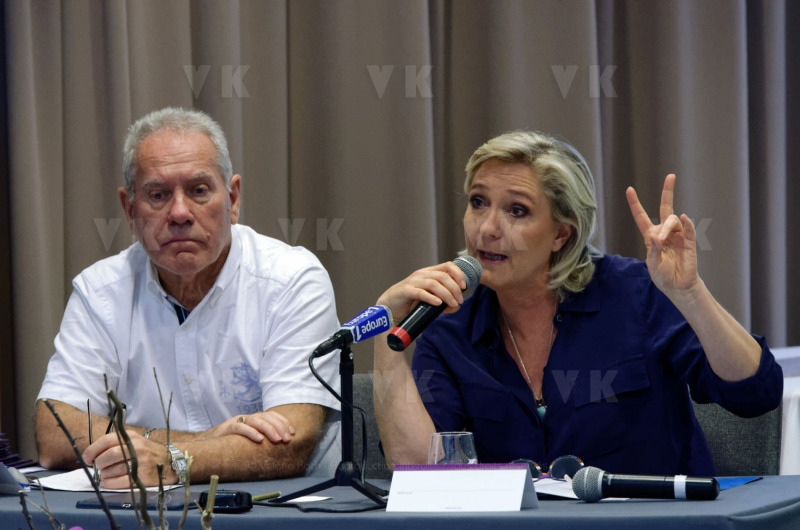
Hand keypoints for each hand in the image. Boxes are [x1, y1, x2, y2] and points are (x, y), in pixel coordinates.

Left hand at [83, 432, 171, 488]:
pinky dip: (109, 483)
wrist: (171, 462)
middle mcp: (136, 448)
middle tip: (99, 468)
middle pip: (108, 456)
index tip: (87, 459)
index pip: (106, 440)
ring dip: (104, 475)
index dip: (92, 450)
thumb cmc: (147, 452)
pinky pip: (119, 482)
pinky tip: (108, 482)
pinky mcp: (142, 477)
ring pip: (112, 470)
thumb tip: (92, 455)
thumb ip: (116, 444)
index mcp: (131, 437)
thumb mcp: (134, 441)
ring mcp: (140, 462)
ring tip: (105, 475)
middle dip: (99, 464)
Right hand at [198, 410, 295, 443]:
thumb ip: (260, 439)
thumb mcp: (247, 440)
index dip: (283, 422)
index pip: (271, 416)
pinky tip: (259, 440)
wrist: (204, 445)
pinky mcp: (226, 429)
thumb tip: (280, 446)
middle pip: (265, 417)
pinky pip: (240, 428)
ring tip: (277, 440)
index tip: (292, 433)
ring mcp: (236, 422)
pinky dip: (251, 433)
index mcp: (252, 419)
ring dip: (269, 429)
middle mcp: (245, 418)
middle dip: (279, 427)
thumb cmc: (229, 444)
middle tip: (287, 439)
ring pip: (255, 420)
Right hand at [376, 261, 467, 323]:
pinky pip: (420, 292)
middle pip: (443, 276)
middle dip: (455, 288)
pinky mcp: (406, 291)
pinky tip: (438, 303)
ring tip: (452, 304)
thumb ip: (444, 303)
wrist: (390, 308)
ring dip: (446, 294)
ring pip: (434, 283)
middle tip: (459, 300)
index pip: (448, 266)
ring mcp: (413, 281)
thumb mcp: (431, 302)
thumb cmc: (411, 303)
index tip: (464, 286)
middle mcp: (422, 274)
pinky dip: (431, 297)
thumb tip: (457, 306)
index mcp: (429, 272)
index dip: (459, 274)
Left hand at [626, 174, 698, 295]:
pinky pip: (688, 229)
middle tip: (671, 176)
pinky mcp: (689, 242)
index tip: (630, 189)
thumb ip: (653, 249)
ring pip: (672, 220)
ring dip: (666, 227)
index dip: (635, 204)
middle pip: (666, 207)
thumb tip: (658, 234)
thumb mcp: (652, 263)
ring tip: (662, 241)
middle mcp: (664, 232)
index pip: (642, 217)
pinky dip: (686, 223)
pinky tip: (685, 219)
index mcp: (650, 236)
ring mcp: (677, 235)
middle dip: (668, 191)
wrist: (677, 286)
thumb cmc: (662, 275)